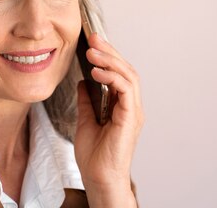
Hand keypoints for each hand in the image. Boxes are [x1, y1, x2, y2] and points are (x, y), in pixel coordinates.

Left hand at [74, 33, 143, 206]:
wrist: (99, 179)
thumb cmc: (95, 157)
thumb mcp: (85, 121)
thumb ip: (87, 101)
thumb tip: (82, 82)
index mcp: (122, 106)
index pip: (119, 73)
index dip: (107, 56)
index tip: (91, 42)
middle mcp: (131, 106)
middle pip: (125, 69)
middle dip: (109, 51)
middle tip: (93, 37)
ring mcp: (133, 111)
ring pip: (128, 75)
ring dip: (110, 60)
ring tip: (92, 51)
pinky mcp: (130, 117)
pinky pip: (126, 90)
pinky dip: (113, 77)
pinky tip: (96, 71)